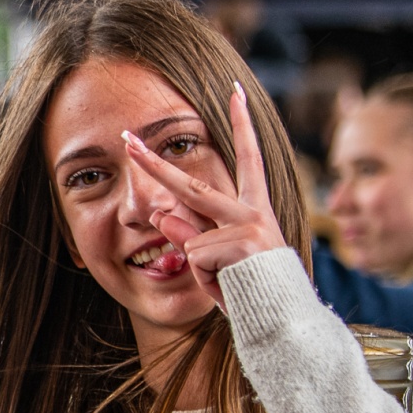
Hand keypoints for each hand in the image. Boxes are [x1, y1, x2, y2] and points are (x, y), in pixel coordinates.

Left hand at [122, 81, 285, 307]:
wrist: (286, 321)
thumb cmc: (251, 293)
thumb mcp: (215, 264)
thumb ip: (191, 236)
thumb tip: (159, 214)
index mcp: (253, 210)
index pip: (247, 159)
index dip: (240, 124)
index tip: (234, 92)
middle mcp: (252, 211)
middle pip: (191, 185)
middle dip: (153, 165)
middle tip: (125, 140)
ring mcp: (249, 225)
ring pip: (191, 239)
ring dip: (200, 267)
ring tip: (229, 283)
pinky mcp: (243, 242)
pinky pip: (197, 258)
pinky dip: (205, 278)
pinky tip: (232, 285)